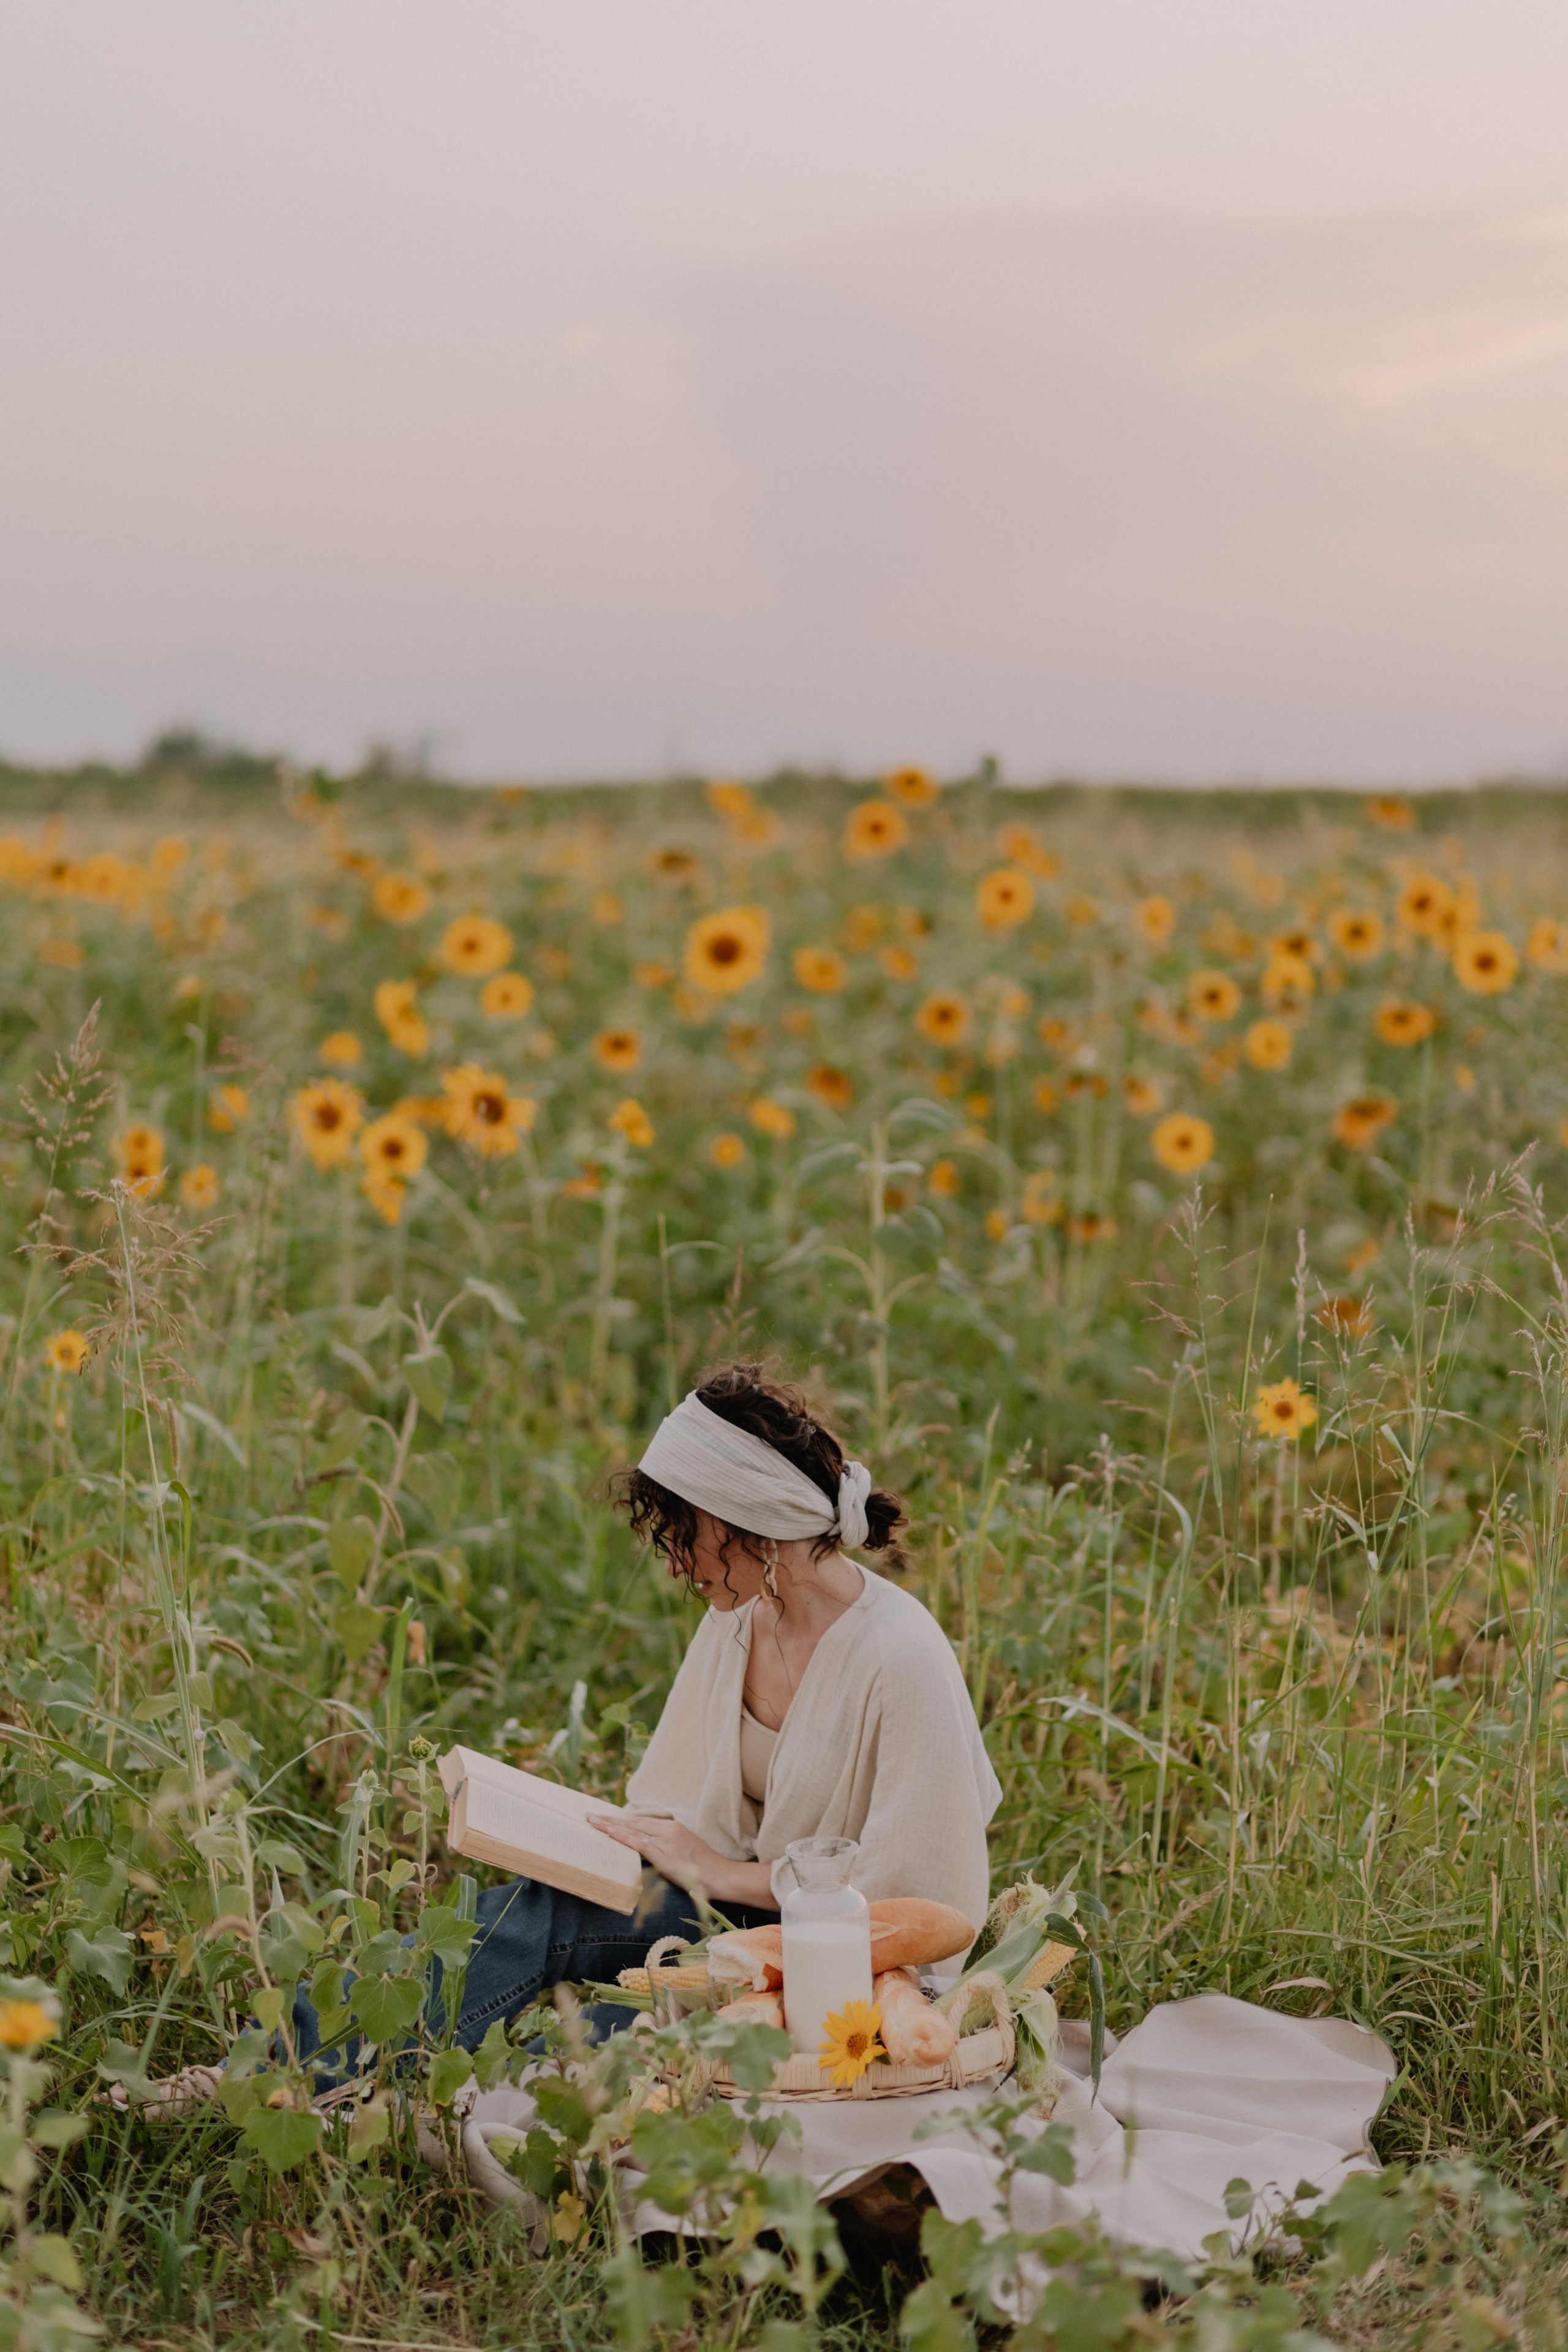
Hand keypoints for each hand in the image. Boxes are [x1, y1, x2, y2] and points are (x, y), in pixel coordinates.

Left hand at [588, 1812, 752, 1902]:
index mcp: (673, 1827)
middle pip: (633, 1822)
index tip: (604, 1817)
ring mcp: (667, 1840)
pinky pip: (638, 1843)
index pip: (640, 1821)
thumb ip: (666, 1850)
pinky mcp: (666, 1854)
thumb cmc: (705, 1870)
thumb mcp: (683, 1853)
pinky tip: (608, 1833)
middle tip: (589, 1815)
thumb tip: (646, 1853)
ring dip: (610, 1825)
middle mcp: (668, 1829)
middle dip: (609, 1819)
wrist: (722, 1877)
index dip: (621, 1819)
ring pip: (632, 1829)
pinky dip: (621, 1837)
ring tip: (592, 1822)